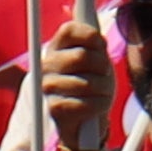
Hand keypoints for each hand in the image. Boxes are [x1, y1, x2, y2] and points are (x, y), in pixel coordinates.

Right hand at [31, 18, 110, 150]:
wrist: (86, 121)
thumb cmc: (92, 84)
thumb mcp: (97, 59)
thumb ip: (95, 43)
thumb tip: (98, 36)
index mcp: (56, 47)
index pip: (70, 29)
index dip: (91, 36)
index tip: (101, 46)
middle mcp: (47, 64)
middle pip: (82, 56)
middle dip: (102, 66)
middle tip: (104, 74)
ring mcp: (48, 87)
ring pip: (87, 82)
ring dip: (103, 88)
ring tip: (102, 91)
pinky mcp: (54, 108)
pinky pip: (86, 103)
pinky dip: (100, 105)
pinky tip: (98, 105)